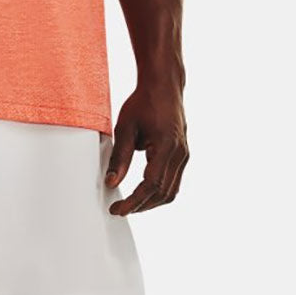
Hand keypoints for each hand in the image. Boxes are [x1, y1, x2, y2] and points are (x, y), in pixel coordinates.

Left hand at [106, 85, 188, 215]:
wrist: (164, 85)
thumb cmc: (144, 102)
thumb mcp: (125, 128)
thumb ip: (119, 158)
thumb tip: (111, 183)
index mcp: (166, 146)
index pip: (151, 185)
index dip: (133, 201)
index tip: (118, 209)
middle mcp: (180, 153)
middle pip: (162, 193)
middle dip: (140, 205)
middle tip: (120, 209)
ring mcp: (184, 155)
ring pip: (171, 192)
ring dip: (150, 202)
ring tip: (130, 204)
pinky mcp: (182, 155)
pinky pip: (173, 183)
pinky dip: (158, 193)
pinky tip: (142, 194)